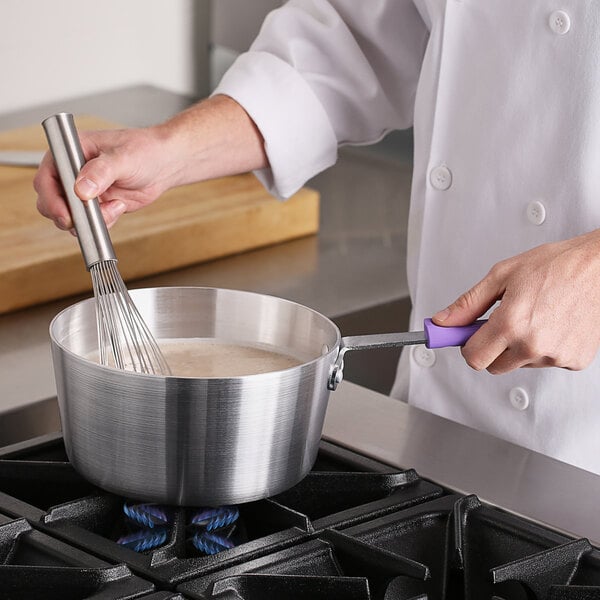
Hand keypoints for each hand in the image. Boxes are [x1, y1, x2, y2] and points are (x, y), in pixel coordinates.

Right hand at [34, 95, 267, 230]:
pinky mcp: (97, 206)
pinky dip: (103, 222)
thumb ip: (101, 172)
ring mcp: (83, 191)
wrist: (165, 165)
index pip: (46, 177)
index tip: (65, 212)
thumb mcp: (123, 157)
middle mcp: (72, 172)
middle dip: (66, 215)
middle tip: (85, 219)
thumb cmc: (144, 150)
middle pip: (50, 202)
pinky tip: (120, 206)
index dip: (50, 197)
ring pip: (69, 216)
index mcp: (69, 152)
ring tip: (114, 207)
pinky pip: (90, 222)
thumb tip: (82, 189)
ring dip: (88, 220)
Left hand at [432, 230, 599, 373]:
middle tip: (503, 322)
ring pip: (520, 364)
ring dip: (519, 347)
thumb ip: (468, 304)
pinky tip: (553, 324)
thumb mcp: (502, 276)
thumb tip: (444, 321)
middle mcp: (533, 345)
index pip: (473, 358)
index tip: (468, 336)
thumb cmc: (557, 265)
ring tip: (535, 316)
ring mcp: (555, 356)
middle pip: (494, 366)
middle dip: (492, 348)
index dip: (467, 346)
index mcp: (511, 324)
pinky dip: (544, 348)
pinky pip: (546, 362)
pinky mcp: (574, 361)